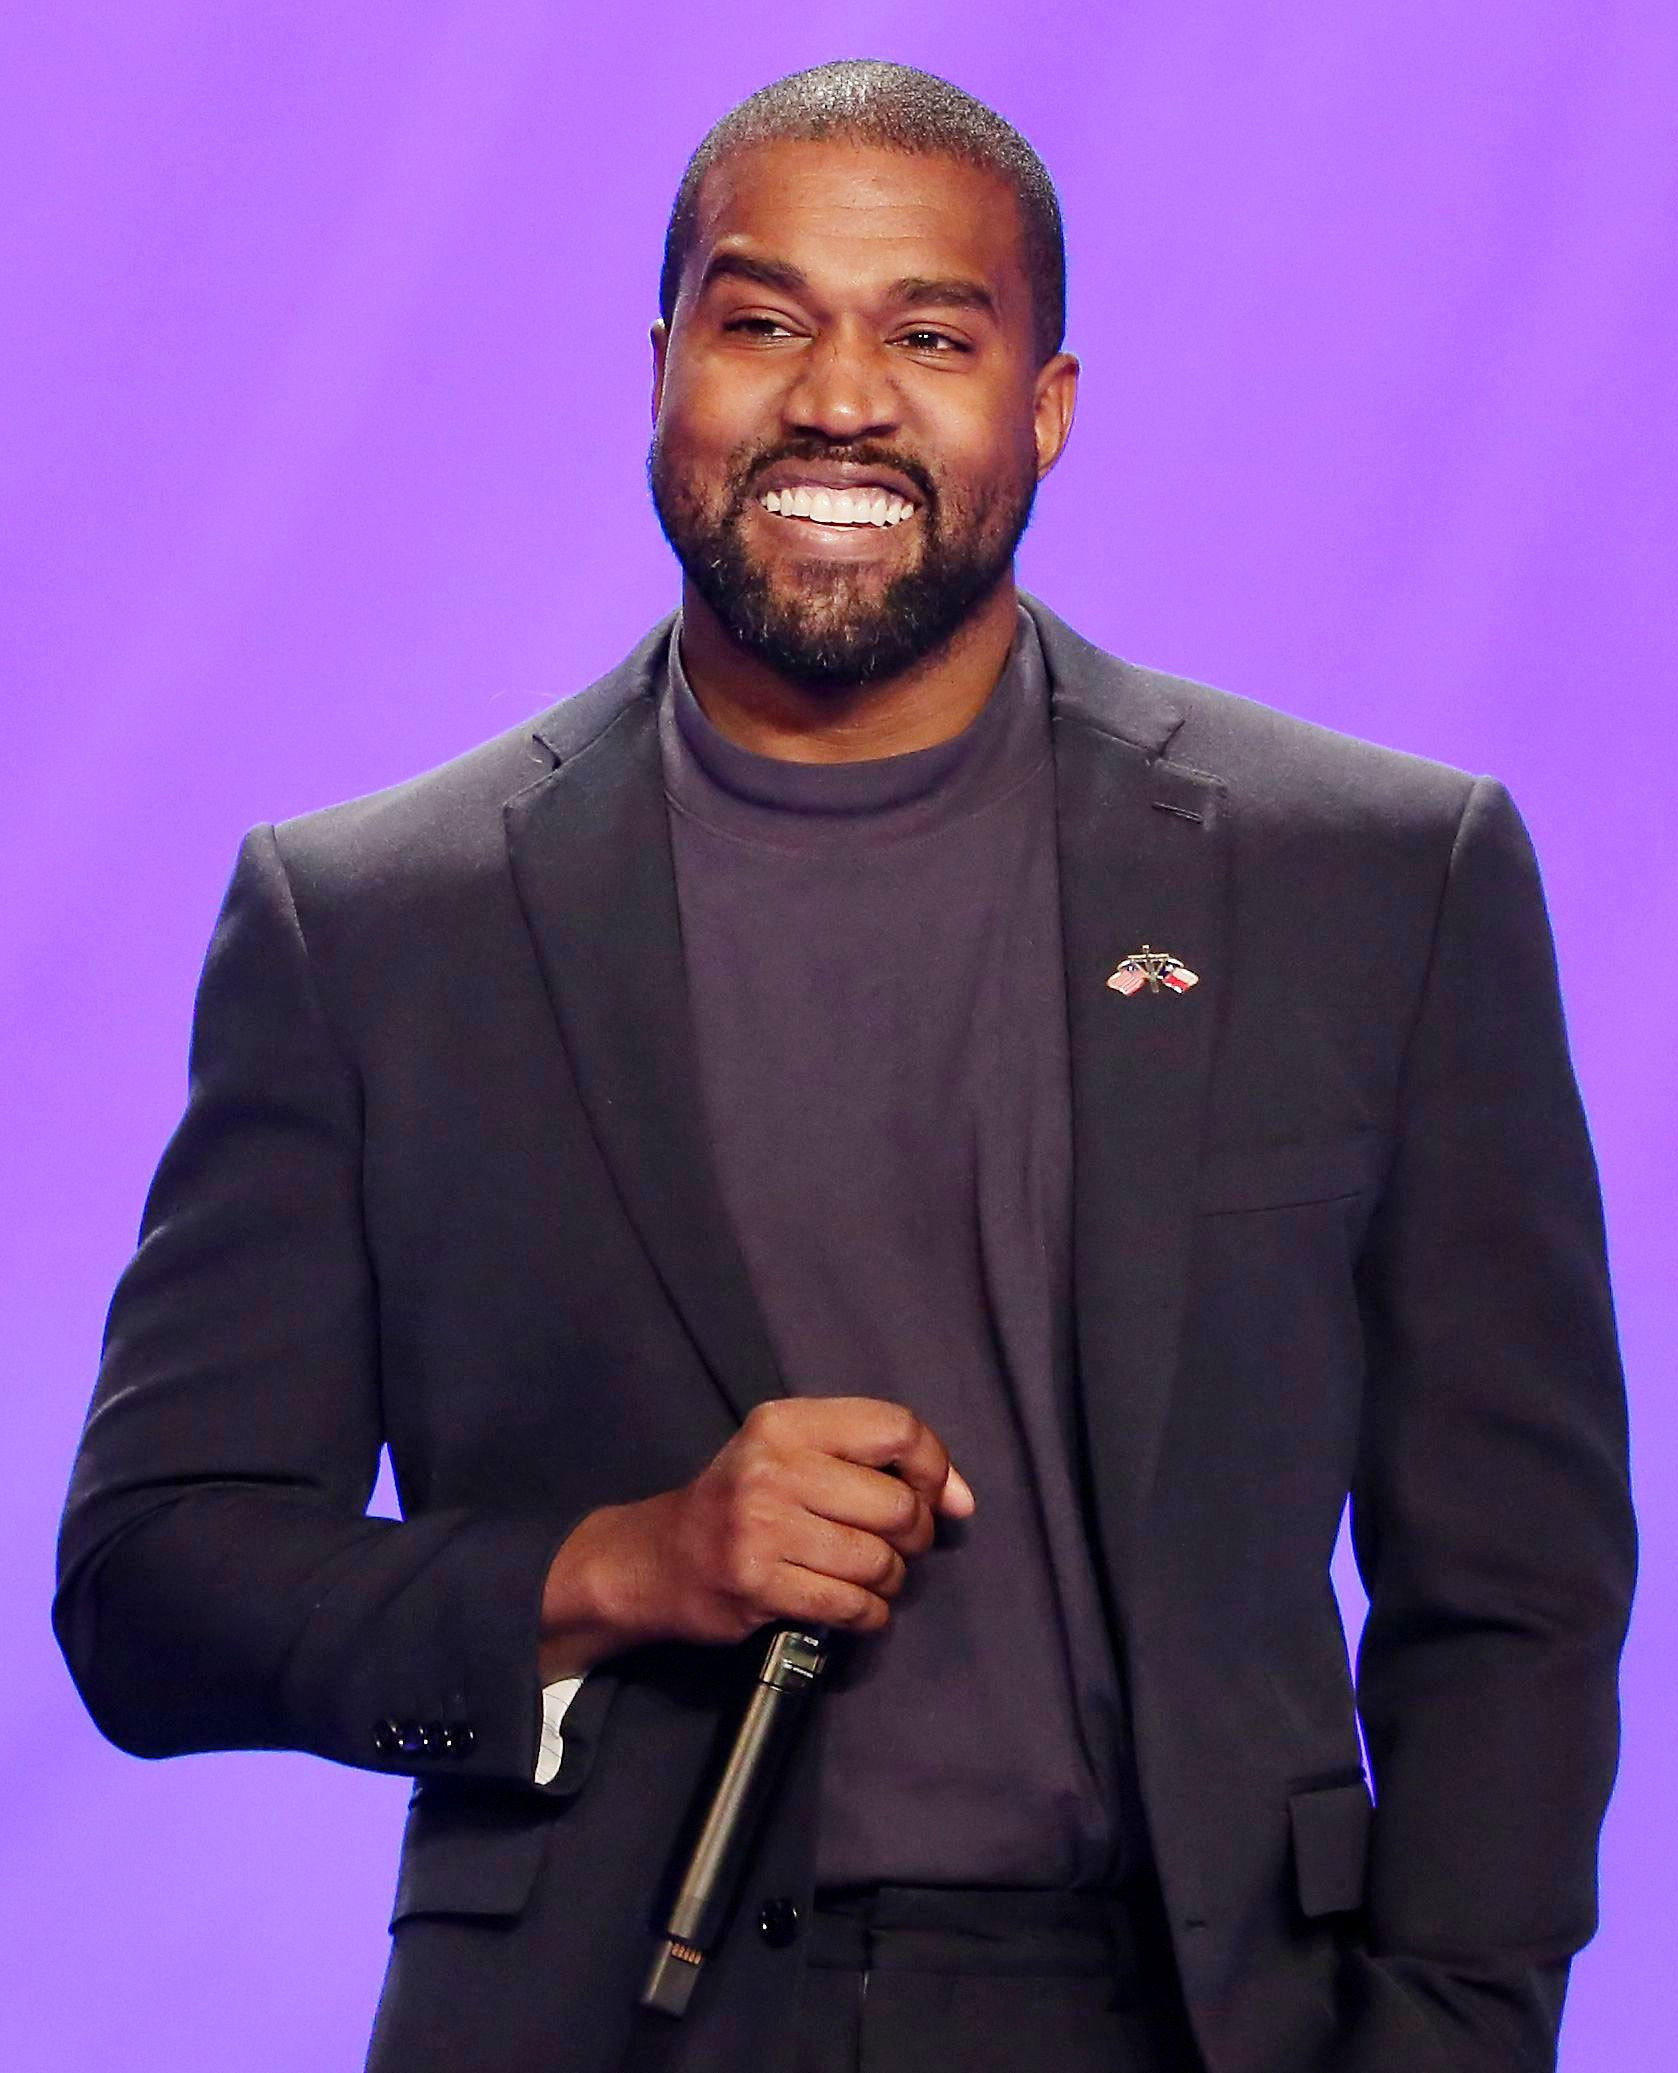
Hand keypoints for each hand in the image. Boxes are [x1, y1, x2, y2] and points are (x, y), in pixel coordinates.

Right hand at [537, 1397, 974, 1680]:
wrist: (655, 1560)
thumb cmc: (741, 1502)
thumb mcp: (792, 1454)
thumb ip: (874, 1462)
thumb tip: (962, 1499)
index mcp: (787, 1422)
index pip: (896, 1429)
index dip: (936, 1467)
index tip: (942, 1498)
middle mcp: (773, 1466)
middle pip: (897, 1503)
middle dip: (914, 1535)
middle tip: (896, 1546)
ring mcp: (762, 1527)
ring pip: (878, 1560)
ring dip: (890, 1580)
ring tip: (870, 1578)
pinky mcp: (757, 1584)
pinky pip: (851, 1604)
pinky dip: (868, 1614)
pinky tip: (856, 1607)